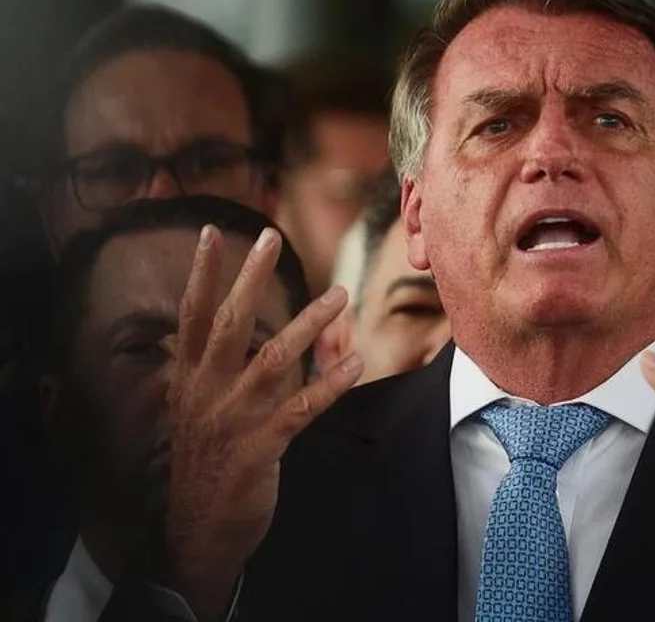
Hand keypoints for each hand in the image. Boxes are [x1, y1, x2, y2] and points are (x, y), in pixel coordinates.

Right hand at [160, 226, 362, 620]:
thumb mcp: (197, 412)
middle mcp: (207, 393)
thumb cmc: (205, 464)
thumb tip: (241, 331)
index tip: (213, 233)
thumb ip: (217, 372)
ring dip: (309, 323)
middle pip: (230, 324)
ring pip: (273, 360)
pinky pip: (301, 408)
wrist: (197, 533)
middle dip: (250, 277)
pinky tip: (355, 362)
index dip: (202, 274)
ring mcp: (233, 419)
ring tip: (340, 293)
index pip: (193, 316)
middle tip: (271, 237)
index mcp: (190, 380)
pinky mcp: (260, 448)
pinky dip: (330, 384)